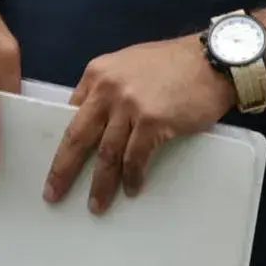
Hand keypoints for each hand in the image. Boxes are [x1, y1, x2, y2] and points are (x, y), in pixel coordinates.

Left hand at [44, 36, 234, 213]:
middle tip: (53, 193)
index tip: (56, 162)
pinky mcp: (153, 121)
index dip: (63, 141)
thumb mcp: (127, 64)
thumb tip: (94, 115)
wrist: (213, 61)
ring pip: (107, 153)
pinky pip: (136, 157)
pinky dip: (132, 177)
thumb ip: (106, 87)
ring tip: (96, 205)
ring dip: (101, 183)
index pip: (71, 113)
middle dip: (63, 169)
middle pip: (78, 137)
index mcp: (96, 74)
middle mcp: (107, 89)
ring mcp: (129, 106)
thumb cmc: (173, 63)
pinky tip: (131, 190)